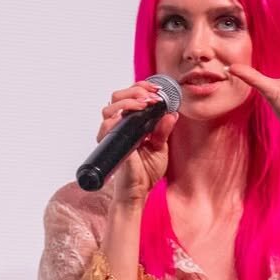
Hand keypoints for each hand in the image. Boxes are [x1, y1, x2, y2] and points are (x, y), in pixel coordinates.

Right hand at [97, 80, 178, 204]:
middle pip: (117, 97)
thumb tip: (171, 113)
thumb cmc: (146, 171)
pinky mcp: (111, 143)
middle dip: (136, 91)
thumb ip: (163, 130)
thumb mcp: (160, 147)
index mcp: (130, 124)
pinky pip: (107, 125)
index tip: (157, 90)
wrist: (140, 190)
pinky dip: (120, 116)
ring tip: (146, 104)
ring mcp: (113, 134)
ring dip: (129, 100)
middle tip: (153, 96)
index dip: (141, 88)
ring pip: (110, 107)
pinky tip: (135, 114)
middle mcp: (119, 127)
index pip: (129, 97)